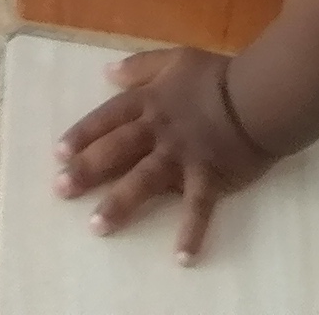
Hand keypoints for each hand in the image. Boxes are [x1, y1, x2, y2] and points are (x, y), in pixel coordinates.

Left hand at [53, 47, 275, 261]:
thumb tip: (107, 72)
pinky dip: (192, 233)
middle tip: (61, 189)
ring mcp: (182, 156)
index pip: (108, 118)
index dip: (83, 134)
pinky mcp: (209, 176)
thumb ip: (140, 66)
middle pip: (116, 150)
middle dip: (87, 169)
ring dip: (120, 204)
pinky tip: (182, 258)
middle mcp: (159, 130)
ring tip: (97, 226)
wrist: (260, 94)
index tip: (58, 154)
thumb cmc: (218, 77)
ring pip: (144, 180)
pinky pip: (198, 208)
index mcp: (150, 102)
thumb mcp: (175, 59)